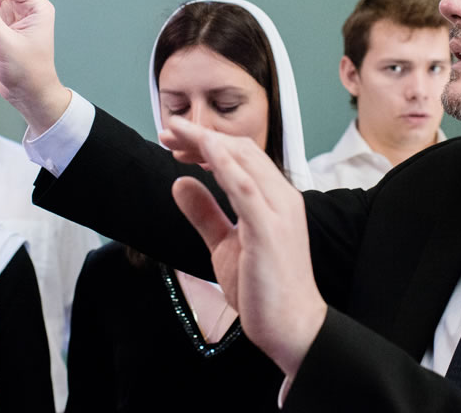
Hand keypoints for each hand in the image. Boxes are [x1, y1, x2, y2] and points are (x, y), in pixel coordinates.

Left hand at [161, 117, 327, 381]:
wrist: (292, 327)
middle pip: (240, 150)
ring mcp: (278, 211)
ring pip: (242, 160)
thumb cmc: (264, 288)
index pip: (242, 156)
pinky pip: (245, 188)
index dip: (208, 143)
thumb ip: (205, 213)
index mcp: (275, 199)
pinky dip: (224, 165)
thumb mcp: (225, 244)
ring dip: (205, 142)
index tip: (177, 143)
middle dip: (201, 136)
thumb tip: (181, 183)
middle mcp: (281, 198)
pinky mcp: (269, 230)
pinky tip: (204, 152)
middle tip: (167, 133)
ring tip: (174, 136)